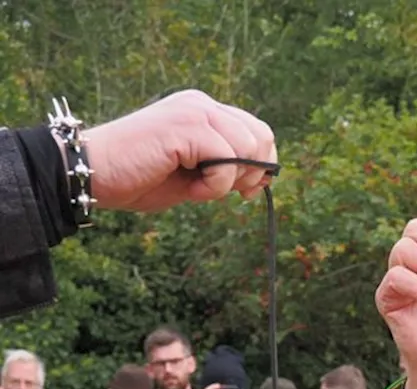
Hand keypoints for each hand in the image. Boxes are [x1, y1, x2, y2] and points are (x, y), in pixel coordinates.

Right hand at [79, 89, 276, 211]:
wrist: (90, 174)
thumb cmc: (138, 179)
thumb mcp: (194, 175)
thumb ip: (226, 168)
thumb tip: (264, 177)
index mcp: (203, 111)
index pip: (257, 130)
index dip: (262, 162)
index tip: (248, 190)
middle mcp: (201, 104)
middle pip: (260, 136)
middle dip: (252, 172)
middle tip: (229, 194)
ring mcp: (193, 111)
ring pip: (247, 148)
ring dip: (229, 181)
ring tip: (198, 189)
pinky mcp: (185, 126)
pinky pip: (226, 161)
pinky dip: (215, 187)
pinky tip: (190, 190)